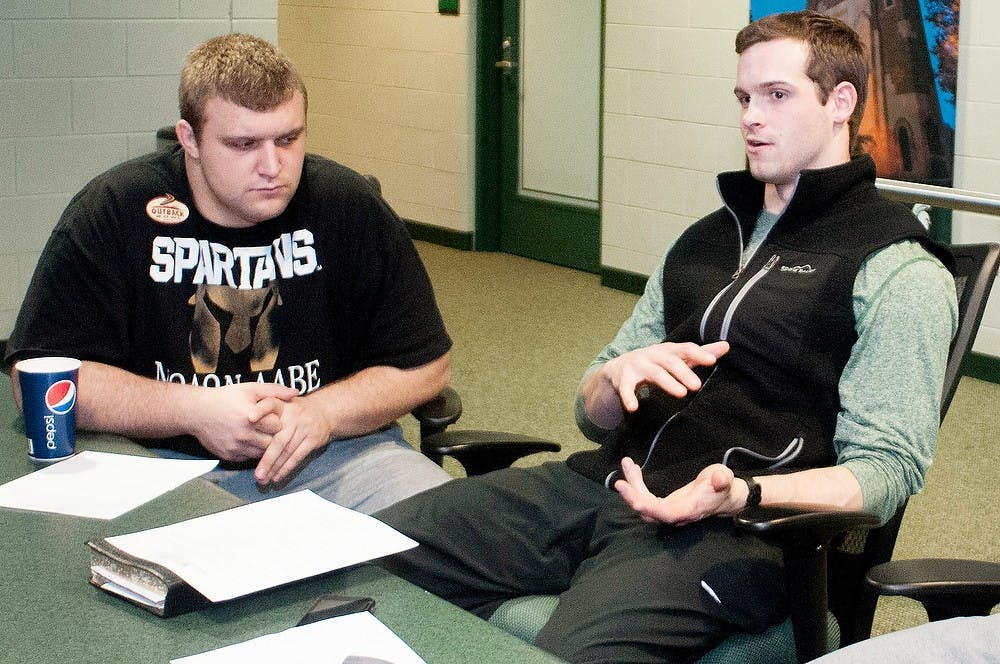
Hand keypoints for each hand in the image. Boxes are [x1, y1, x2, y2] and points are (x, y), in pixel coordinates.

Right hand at [190, 383, 298, 461]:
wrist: (196, 412)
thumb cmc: (225, 397)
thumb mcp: (250, 389)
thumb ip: (274, 391)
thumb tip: (296, 393)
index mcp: (250, 417)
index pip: (277, 426)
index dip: (276, 421)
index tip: (273, 417)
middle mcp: (243, 435)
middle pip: (272, 442)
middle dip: (273, 435)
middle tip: (269, 428)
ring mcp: (235, 447)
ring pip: (262, 453)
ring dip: (264, 445)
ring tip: (260, 434)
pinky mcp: (229, 456)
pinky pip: (249, 458)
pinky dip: (252, 451)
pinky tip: (249, 440)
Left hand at [253, 394, 332, 485]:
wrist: (325, 412)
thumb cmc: (294, 412)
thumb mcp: (281, 402)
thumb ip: (263, 408)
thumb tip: (242, 422)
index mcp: (282, 404)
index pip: (270, 403)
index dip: (260, 410)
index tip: (250, 418)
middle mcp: (294, 415)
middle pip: (279, 439)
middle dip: (267, 459)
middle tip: (257, 474)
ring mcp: (305, 428)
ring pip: (287, 451)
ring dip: (275, 468)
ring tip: (263, 479)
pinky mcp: (313, 439)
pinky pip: (298, 456)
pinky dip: (286, 468)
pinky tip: (277, 477)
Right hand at [612, 340, 729, 411]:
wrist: (619, 367)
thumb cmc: (656, 362)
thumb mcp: (677, 357)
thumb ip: (700, 353)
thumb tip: (726, 345)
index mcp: (669, 350)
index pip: (685, 349)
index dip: (698, 353)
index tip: (712, 361)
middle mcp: (654, 355)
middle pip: (670, 362)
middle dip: (684, 372)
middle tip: (697, 385)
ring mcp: (638, 366)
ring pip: (654, 373)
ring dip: (667, 382)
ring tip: (681, 394)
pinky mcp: (623, 379)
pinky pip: (626, 388)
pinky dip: (628, 397)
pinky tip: (633, 407)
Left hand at [614, 459, 745, 524]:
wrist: (725, 496)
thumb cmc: (723, 485)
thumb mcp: (725, 478)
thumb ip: (723, 479)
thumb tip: (720, 479)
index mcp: (690, 509)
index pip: (666, 514)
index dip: (649, 508)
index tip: (634, 500)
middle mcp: (676, 514)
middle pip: (649, 512)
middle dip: (633, 498)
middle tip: (619, 482)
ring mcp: (669, 510)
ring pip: (644, 504)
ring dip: (632, 486)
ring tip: (627, 464)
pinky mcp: (664, 504)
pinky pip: (646, 497)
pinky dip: (637, 484)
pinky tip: (633, 469)